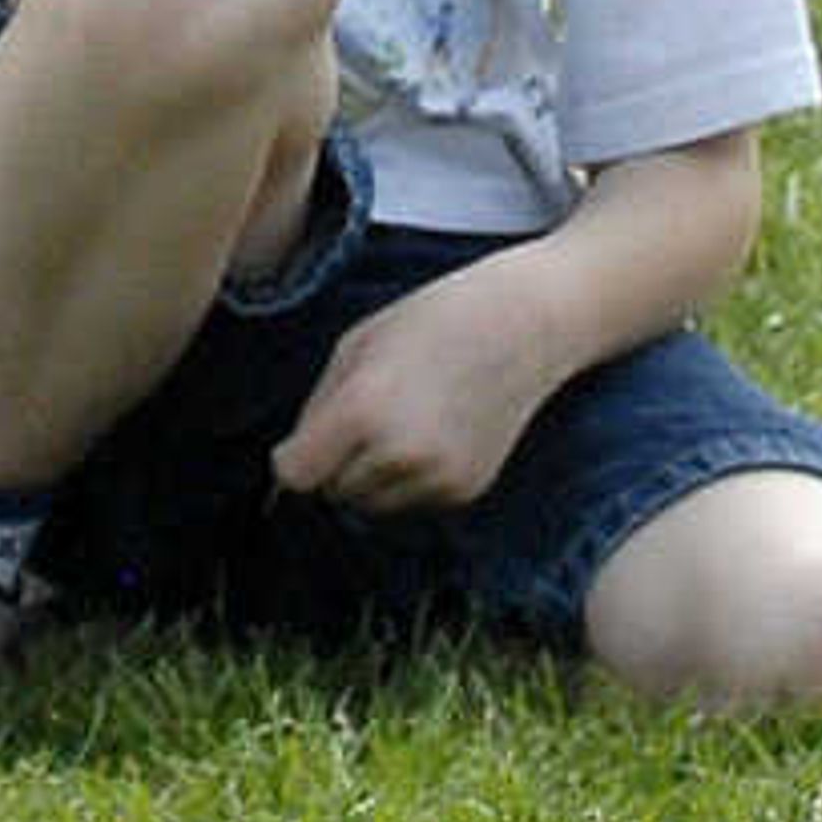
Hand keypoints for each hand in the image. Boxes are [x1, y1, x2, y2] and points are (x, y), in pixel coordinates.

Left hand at [267, 262, 550, 520]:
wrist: (528, 321)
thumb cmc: (436, 317)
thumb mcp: (359, 342)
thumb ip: (319, 409)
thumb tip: (294, 470)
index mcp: (363, 409)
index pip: (294, 475)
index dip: (294, 456)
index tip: (307, 437)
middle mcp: (398, 454)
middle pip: (333, 491)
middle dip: (337, 462)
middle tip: (372, 412)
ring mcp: (436, 477)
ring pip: (370, 503)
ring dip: (372, 475)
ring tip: (406, 420)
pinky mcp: (464, 491)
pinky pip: (412, 501)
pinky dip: (412, 477)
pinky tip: (437, 430)